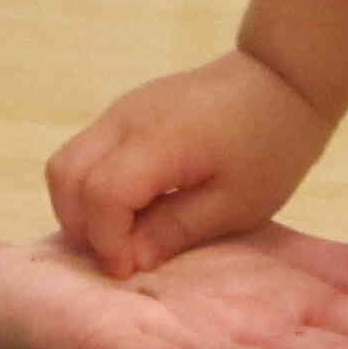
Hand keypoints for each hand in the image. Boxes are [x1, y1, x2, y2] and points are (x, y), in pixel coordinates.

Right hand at [46, 50, 330, 276]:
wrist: (282, 79)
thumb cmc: (271, 143)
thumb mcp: (236, 203)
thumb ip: (175, 230)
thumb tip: (128, 259)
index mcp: (157, 140)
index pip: (101, 194)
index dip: (107, 240)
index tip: (129, 269)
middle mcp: (125, 119)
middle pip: (65, 175)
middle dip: (82, 227)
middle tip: (119, 257)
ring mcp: (120, 110)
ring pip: (67, 163)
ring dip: (80, 208)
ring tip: (121, 237)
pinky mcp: (124, 111)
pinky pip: (86, 153)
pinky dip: (91, 188)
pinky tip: (130, 210)